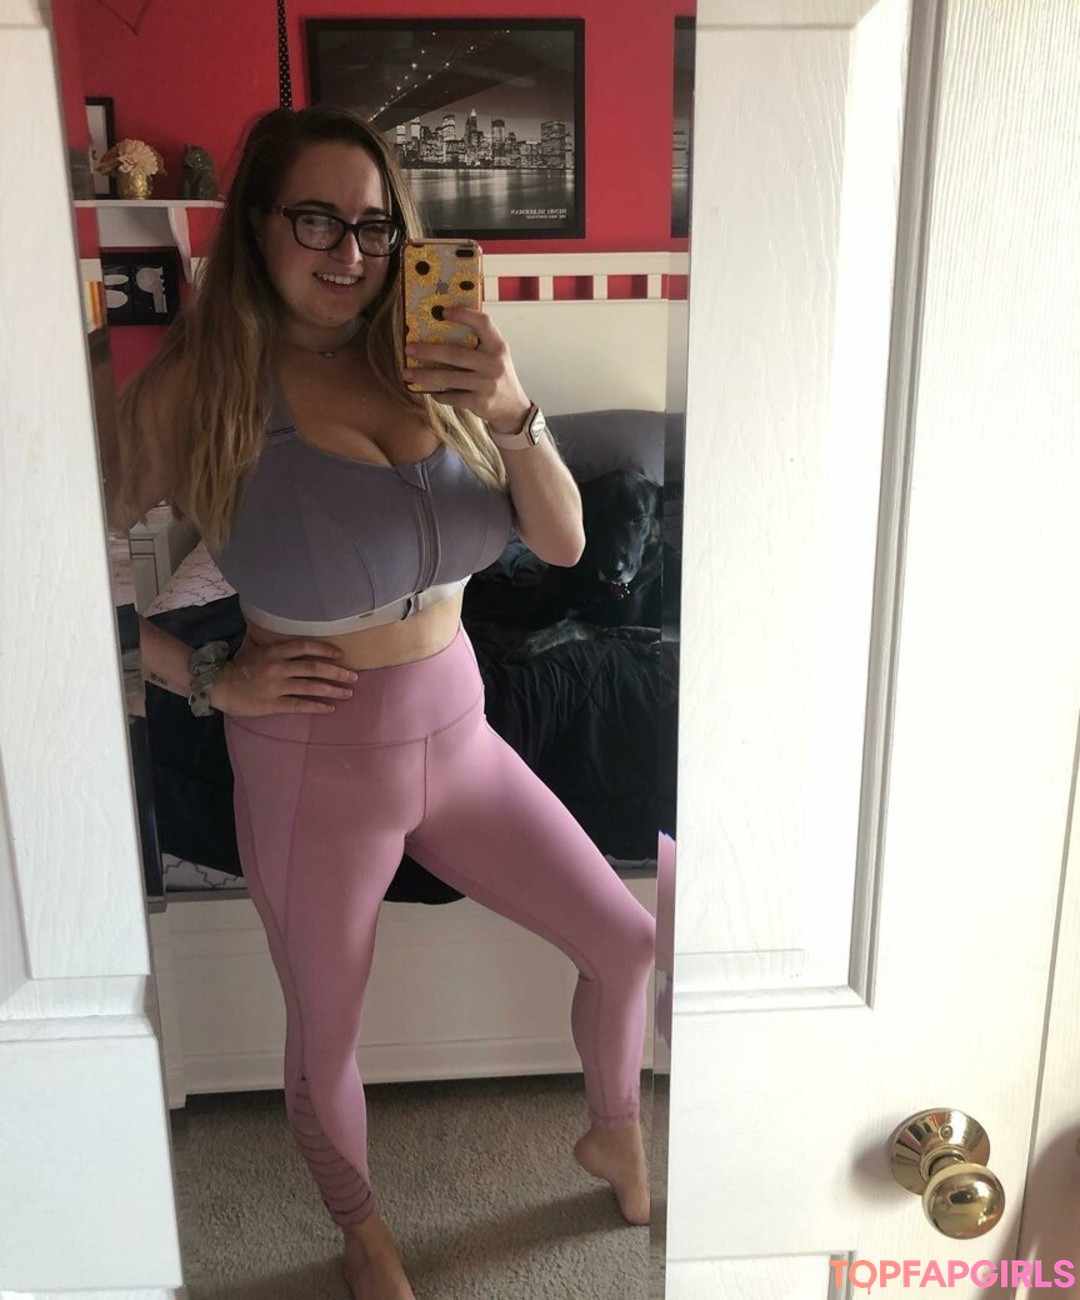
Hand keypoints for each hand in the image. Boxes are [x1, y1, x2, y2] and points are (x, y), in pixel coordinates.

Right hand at [209, 637, 356, 716]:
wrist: (218, 685)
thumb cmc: (237, 665)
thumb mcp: (254, 646)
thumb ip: (270, 640)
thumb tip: (283, 628)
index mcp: (275, 651)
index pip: (305, 647)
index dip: (325, 649)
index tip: (340, 654)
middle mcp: (278, 667)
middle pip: (314, 668)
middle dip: (337, 672)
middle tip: (353, 677)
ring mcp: (276, 686)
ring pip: (311, 687)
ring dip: (332, 690)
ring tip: (348, 693)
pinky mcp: (273, 704)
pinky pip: (299, 705)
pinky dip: (316, 706)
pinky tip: (330, 708)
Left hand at [404, 307, 530, 435]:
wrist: (513, 408)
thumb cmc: (497, 376)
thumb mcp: (495, 355)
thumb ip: (479, 343)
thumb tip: (441, 328)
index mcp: (498, 346)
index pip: (483, 323)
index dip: (463, 314)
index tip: (443, 312)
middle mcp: (493, 363)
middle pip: (454, 354)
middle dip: (427, 351)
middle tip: (409, 349)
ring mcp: (486, 384)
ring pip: (448, 378)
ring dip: (424, 375)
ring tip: (407, 373)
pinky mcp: (479, 403)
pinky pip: (451, 397)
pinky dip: (438, 394)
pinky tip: (429, 391)